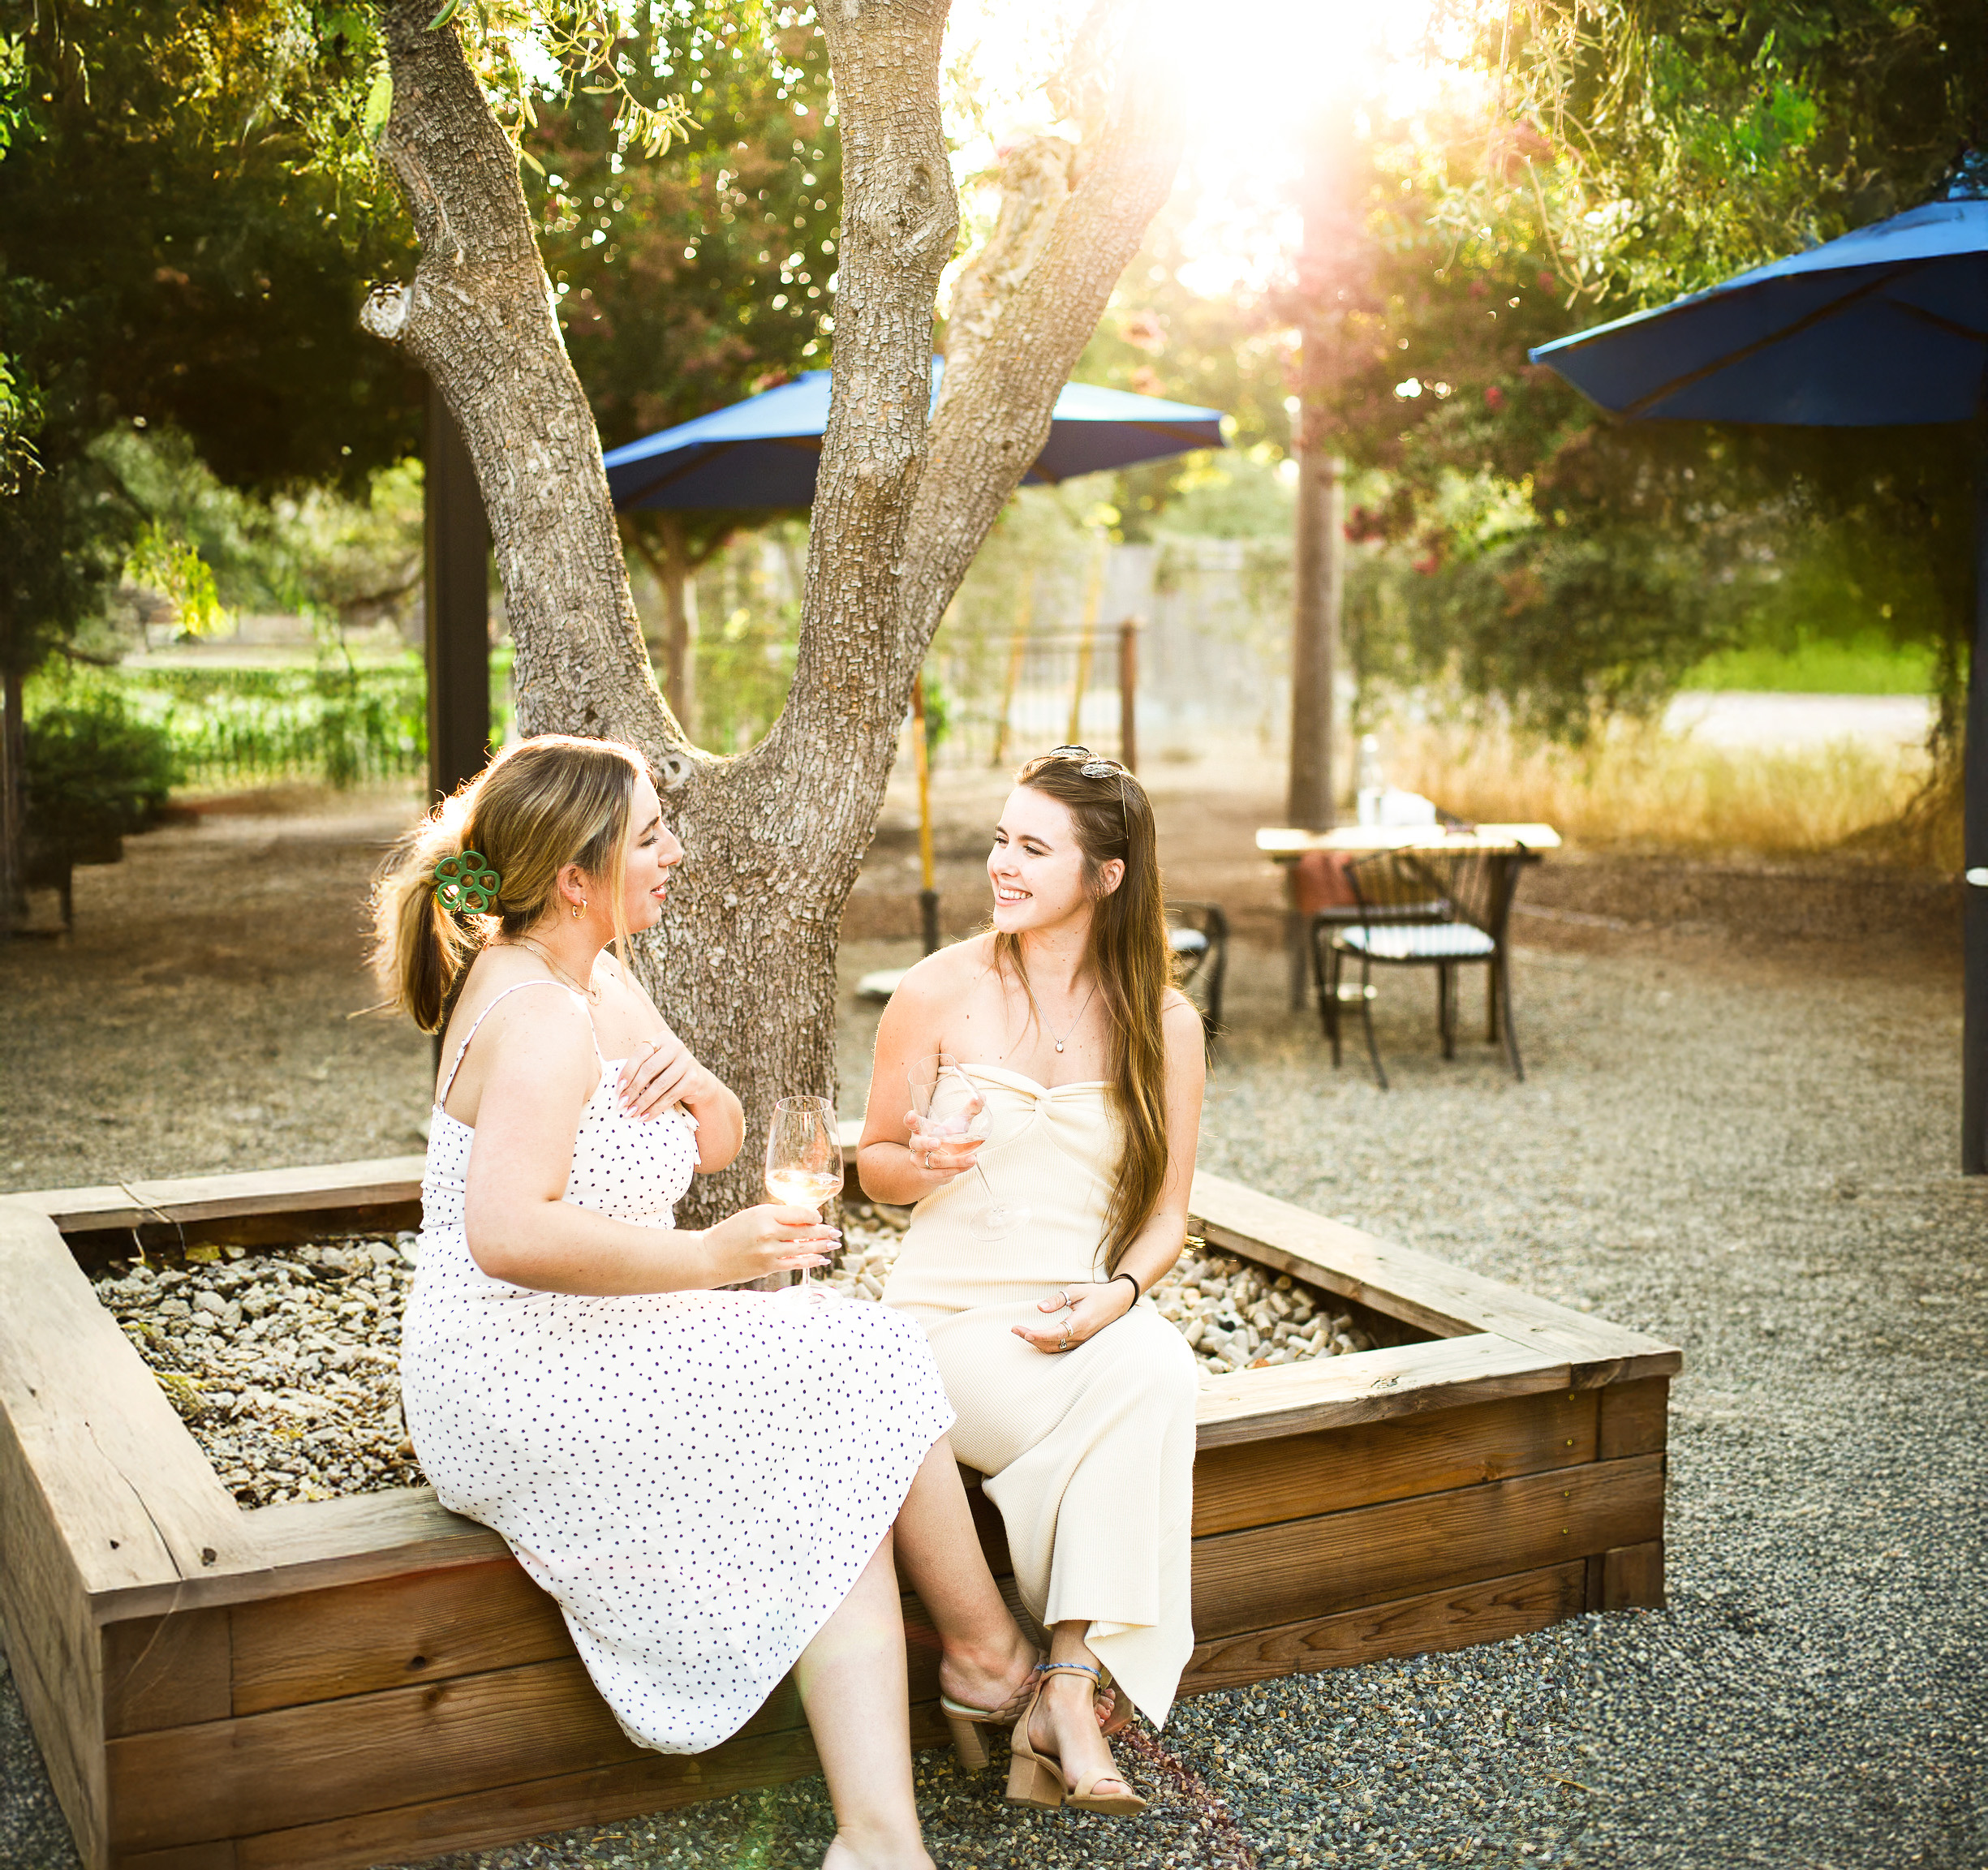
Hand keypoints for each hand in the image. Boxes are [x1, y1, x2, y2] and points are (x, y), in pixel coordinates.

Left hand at [619, 1029, 710, 1120]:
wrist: (699, 1082)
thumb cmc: (667, 1072)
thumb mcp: (655, 1064)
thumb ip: (640, 1067)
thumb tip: (618, 1088)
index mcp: (662, 1038)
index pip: (640, 1054)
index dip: (627, 1072)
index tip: (617, 1090)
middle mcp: (676, 1046)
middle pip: (649, 1069)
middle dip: (633, 1089)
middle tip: (621, 1104)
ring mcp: (687, 1062)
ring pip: (659, 1085)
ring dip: (642, 1102)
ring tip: (631, 1113)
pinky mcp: (694, 1079)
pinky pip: (670, 1096)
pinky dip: (655, 1109)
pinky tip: (645, 1117)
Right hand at [699, 1204, 837, 1285]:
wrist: (708, 1257)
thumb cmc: (730, 1233)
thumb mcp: (752, 1215)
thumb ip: (777, 1216)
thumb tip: (804, 1218)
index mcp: (765, 1214)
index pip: (800, 1212)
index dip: (814, 1216)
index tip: (820, 1218)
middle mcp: (769, 1232)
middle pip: (806, 1231)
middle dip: (825, 1232)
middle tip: (837, 1232)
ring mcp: (770, 1252)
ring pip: (804, 1248)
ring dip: (822, 1246)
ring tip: (834, 1244)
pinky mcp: (769, 1267)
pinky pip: (796, 1263)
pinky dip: (811, 1261)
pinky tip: (822, 1260)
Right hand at [903, 1106, 983, 1187]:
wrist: (933, 1168)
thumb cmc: (944, 1140)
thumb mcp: (954, 1126)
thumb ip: (967, 1112)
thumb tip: (982, 1097)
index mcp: (921, 1130)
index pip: (911, 1124)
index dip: (910, 1120)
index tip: (912, 1115)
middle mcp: (917, 1145)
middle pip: (919, 1144)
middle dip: (927, 1143)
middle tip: (937, 1143)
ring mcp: (921, 1162)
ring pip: (935, 1162)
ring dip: (954, 1161)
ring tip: (972, 1158)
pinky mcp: (928, 1175)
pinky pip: (942, 1173)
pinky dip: (957, 1169)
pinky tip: (969, 1164)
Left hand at [1012, 1279, 1136, 1355]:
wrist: (1117, 1302)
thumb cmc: (1097, 1294)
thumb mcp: (1077, 1290)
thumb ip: (1058, 1299)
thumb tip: (1040, 1307)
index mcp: (1081, 1322)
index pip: (1056, 1334)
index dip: (1039, 1335)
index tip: (1024, 1332)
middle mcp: (1081, 1335)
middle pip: (1052, 1343)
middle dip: (1031, 1338)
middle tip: (1015, 1330)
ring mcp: (1082, 1341)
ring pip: (1055, 1348)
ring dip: (1037, 1342)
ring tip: (1022, 1333)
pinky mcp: (1080, 1342)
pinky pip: (1061, 1348)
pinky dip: (1046, 1344)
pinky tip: (1036, 1337)